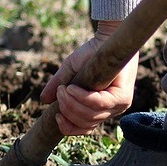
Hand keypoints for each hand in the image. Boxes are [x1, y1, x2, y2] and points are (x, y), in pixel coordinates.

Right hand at [40, 21, 138, 135]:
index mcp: (100, 109)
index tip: (56, 115)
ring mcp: (119, 106)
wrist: (106, 37)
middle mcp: (112, 111)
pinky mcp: (123, 97)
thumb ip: (58, 86)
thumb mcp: (70, 71)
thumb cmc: (90, 53)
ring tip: (64, 89)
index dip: (68, 127)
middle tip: (59, 93)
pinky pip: (98, 104)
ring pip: (91, 116)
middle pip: (86, 123)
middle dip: (67, 110)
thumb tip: (43, 100)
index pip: (85, 129)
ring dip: (71, 103)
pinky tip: (72, 88)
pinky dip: (81, 97)